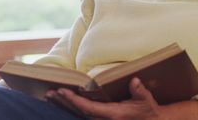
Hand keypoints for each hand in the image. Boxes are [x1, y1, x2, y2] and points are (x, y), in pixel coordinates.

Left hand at [46, 77, 163, 119]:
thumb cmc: (148, 111)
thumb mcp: (146, 100)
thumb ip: (139, 91)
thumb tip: (134, 81)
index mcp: (113, 114)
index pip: (88, 107)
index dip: (74, 100)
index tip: (62, 91)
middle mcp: (105, 119)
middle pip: (78, 112)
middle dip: (63, 102)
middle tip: (49, 93)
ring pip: (78, 114)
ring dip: (64, 106)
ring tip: (50, 96)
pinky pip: (83, 115)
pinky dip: (72, 108)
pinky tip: (63, 102)